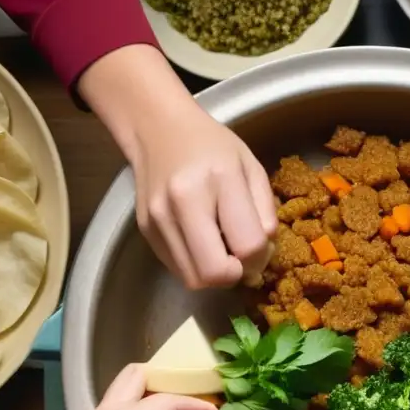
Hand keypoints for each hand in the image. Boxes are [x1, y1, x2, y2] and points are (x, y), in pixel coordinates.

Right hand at [78, 45, 277, 290]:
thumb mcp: (252, 168)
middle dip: (236, 275)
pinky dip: (196, 267)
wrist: (158, 129)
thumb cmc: (213, 147)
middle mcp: (184, 202)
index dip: (260, 258)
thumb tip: (263, 255)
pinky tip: (202, 244)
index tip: (259, 249)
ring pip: (194, 280)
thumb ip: (265, 213)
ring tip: (221, 250)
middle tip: (240, 258)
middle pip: (215, 273)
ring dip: (215, 275)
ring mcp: (159, 219)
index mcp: (220, 180)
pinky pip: (178, 270)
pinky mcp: (145, 231)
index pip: (248, 245)